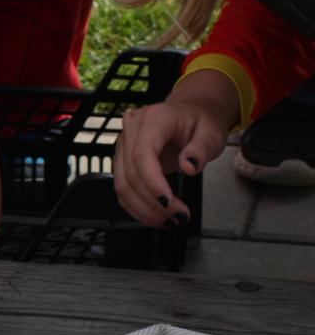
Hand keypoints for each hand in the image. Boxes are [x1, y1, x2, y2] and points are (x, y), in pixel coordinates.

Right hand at [114, 69, 237, 227]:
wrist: (190, 113)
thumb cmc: (201, 121)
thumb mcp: (212, 132)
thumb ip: (202, 148)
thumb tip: (189, 167)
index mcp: (153, 118)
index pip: (142, 154)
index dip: (152, 182)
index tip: (169, 203)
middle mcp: (131, 130)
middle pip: (131, 174)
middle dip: (153, 202)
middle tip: (179, 217)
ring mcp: (122, 145)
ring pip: (122, 185)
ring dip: (143, 209)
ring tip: (169, 221)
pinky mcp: (121, 160)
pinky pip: (123, 188)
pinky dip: (137, 207)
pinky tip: (156, 216)